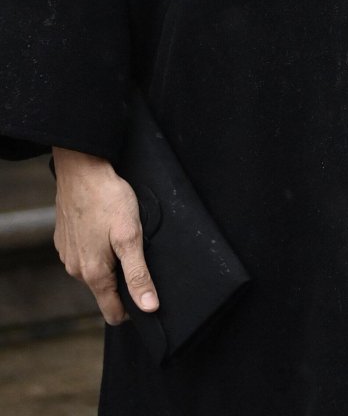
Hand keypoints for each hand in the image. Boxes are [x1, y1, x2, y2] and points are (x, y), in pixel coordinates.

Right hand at [52, 147, 158, 324]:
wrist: (81, 169)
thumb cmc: (108, 198)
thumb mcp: (131, 236)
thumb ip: (138, 274)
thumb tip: (149, 307)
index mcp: (93, 274)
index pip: (112, 313)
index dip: (132, 308)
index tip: (146, 292)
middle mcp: (76, 270)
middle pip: (104, 290)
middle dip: (122, 279)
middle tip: (137, 250)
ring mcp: (67, 255)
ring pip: (94, 271)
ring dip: (108, 261)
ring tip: (120, 235)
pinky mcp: (63, 240)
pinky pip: (83, 254)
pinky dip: (95, 247)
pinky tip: (103, 227)